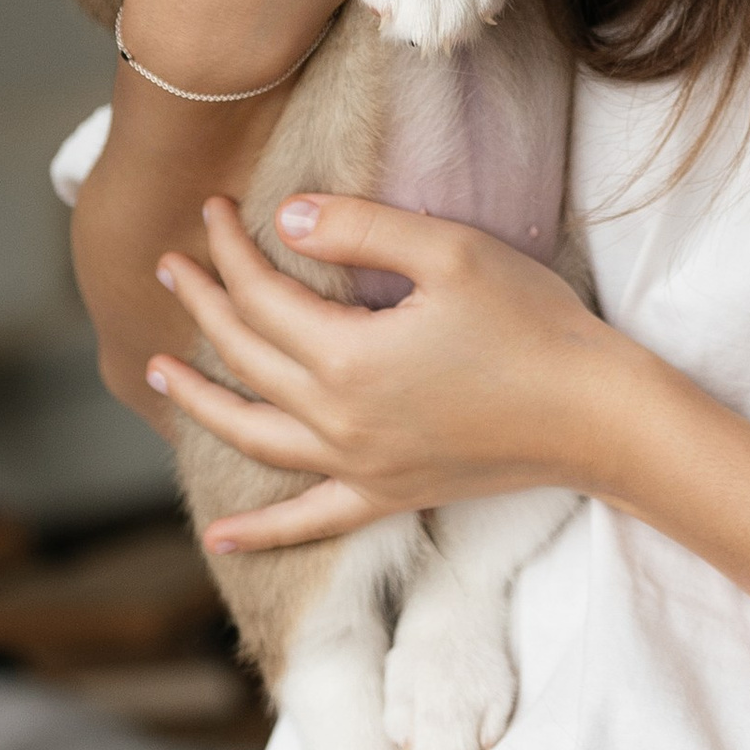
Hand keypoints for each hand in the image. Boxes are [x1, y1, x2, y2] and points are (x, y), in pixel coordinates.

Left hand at [149, 192, 621, 550]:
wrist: (595, 414)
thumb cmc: (532, 322)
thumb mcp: (451, 250)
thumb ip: (363, 228)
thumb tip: (288, 217)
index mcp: (347, 356)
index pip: (263, 295)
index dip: (231, 249)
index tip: (216, 210)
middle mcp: (338, 421)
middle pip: (246, 357)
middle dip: (203, 305)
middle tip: (171, 267)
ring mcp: (359, 467)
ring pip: (253, 436)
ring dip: (198, 404)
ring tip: (154, 374)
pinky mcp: (388, 495)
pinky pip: (308, 521)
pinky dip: (259, 534)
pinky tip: (217, 540)